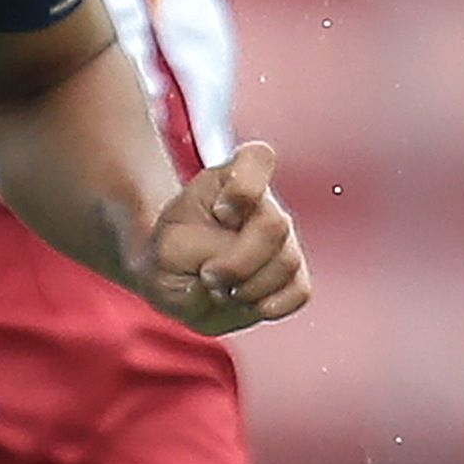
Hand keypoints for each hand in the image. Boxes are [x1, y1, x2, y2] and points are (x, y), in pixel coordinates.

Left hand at [135, 140, 308, 335]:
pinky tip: (244, 303)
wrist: (176, 279)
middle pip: (274, 225)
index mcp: (229, 181)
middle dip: (237, 263)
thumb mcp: (164, 250)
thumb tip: (230, 277)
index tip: (220, 213)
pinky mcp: (295, 275)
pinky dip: (270, 305)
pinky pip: (299, 292)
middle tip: (208, 276)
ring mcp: (285, 240)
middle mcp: (265, 205)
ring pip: (287, 263)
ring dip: (247, 288)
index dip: (245, 186)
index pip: (257, 158)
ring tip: (221, 290)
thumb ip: (194, 253)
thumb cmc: (171, 256)